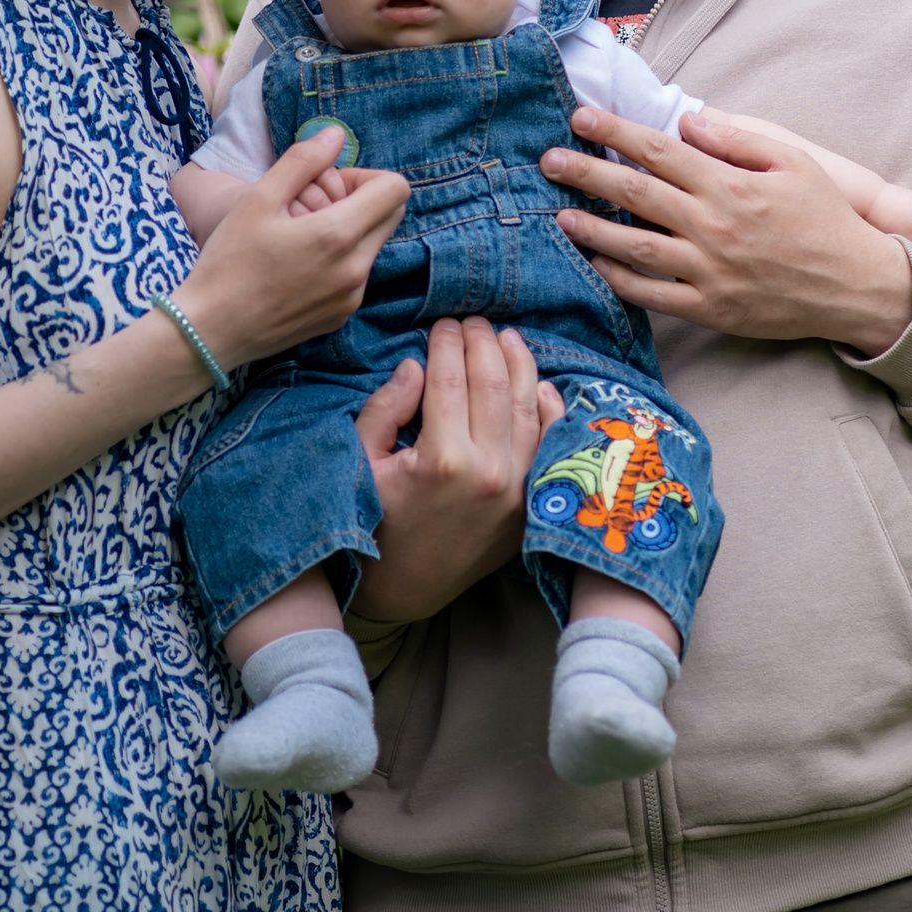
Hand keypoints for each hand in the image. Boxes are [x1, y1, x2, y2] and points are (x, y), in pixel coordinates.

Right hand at [181, 127, 406, 364]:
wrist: (210, 330)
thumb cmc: (228, 261)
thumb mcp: (258, 199)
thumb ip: (302, 161)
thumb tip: (335, 135)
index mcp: (339, 235)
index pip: (395, 189)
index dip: (366, 177)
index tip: (330, 184)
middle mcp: (356, 269)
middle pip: (391, 216)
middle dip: (363, 201)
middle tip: (316, 204)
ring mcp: (351, 297)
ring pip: (374, 246)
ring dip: (351, 231)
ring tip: (302, 236)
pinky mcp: (341, 317)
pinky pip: (358, 276)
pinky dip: (341, 261)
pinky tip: (299, 265)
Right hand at [350, 317, 562, 622]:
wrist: (405, 591)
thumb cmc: (374, 523)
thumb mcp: (361, 464)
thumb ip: (385, 410)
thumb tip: (415, 366)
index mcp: (443, 459)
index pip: (451, 378)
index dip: (447, 342)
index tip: (441, 323)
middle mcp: (490, 471)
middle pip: (494, 384)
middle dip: (482, 343)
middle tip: (471, 321)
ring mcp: (518, 489)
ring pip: (529, 407)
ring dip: (519, 364)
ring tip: (505, 336)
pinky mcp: (530, 504)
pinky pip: (550, 445)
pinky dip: (550, 409)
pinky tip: (539, 383)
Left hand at [542, 108, 911, 356]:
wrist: (856, 285)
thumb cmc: (825, 218)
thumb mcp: (793, 162)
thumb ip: (738, 139)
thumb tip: (689, 120)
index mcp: (730, 185)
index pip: (658, 151)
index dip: (615, 132)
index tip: (581, 117)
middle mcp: (713, 226)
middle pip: (635, 194)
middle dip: (586, 173)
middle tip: (547, 160)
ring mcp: (709, 271)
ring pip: (635, 247)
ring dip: (592, 228)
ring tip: (559, 214)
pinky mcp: (710, 308)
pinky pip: (653, 295)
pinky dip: (620, 280)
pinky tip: (595, 263)